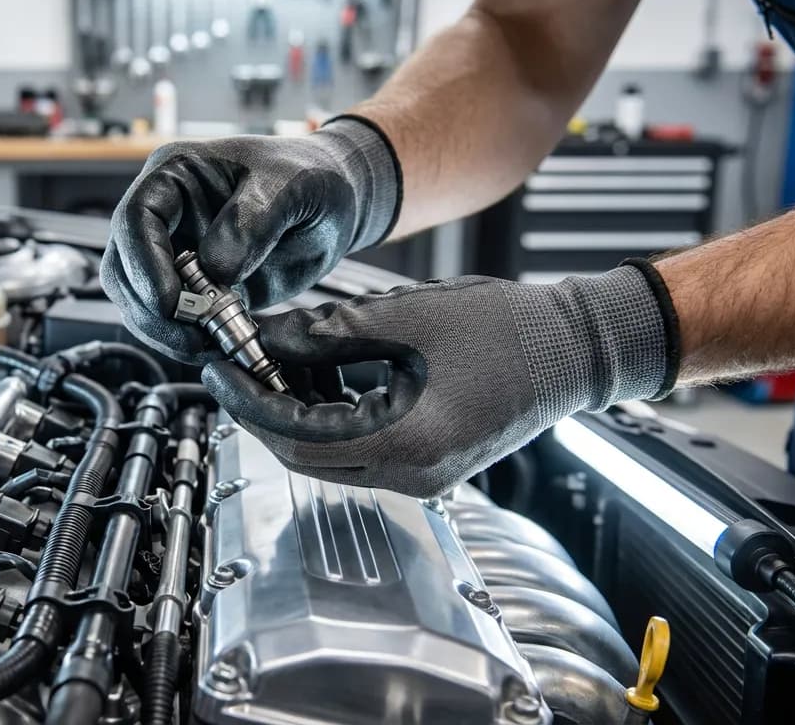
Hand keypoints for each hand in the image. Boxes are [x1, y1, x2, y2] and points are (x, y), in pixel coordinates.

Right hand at [100, 117, 398, 363]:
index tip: (170, 301)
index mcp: (176, 174)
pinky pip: (175, 320)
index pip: (135, 218)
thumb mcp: (291, 185)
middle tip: (189, 337)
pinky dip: (189, 339)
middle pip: (125, 267)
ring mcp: (179, 252)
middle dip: (150, 309)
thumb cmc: (313, 175)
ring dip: (166, 331)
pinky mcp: (199, 288)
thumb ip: (251, 221)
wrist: (339, 203)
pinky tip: (218, 346)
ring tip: (208, 346)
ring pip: (140, 300)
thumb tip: (214, 268)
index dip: (143, 264)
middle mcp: (168, 214)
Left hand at [201, 264, 677, 497]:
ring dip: (296, 411)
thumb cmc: (507, 328)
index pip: (296, 436)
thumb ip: (326, 331)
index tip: (219, 367)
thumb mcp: (404, 317)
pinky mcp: (429, 465)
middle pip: (306, 454)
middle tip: (236, 363)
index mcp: (406, 442)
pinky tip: (321, 372)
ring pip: (330, 455)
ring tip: (276, 358)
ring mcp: (423, 477)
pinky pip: (360, 449)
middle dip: (264, 408)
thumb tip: (263, 335)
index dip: (249, 400)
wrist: (575, 350)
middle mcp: (412, 476)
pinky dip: (332, 415)